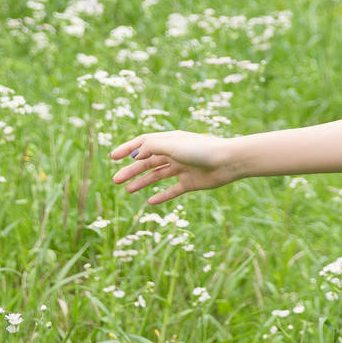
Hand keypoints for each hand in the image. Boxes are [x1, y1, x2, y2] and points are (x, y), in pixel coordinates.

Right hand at [108, 130, 238, 203]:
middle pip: (148, 162)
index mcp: (170, 140)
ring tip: (128, 190)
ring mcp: (183, 168)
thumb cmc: (201, 149)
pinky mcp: (191, 182)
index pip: (144, 143)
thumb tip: (136, 154)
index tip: (113, 157)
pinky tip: (150, 202)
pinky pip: (173, 190)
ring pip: (157, 175)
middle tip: (116, 180)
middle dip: (131, 170)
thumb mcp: (173, 145)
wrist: (228, 161)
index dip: (128, 149)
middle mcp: (175, 153)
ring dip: (142, 182)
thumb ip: (152, 147)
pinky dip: (162, 195)